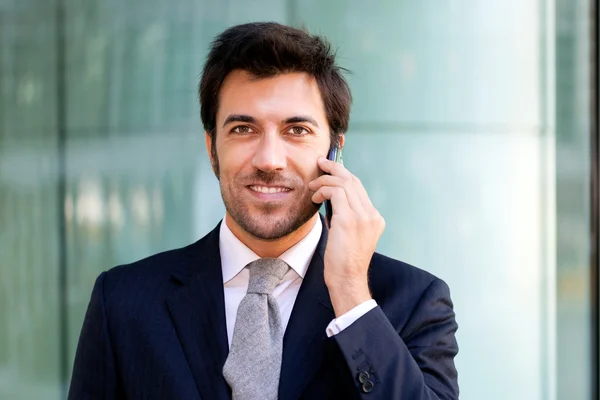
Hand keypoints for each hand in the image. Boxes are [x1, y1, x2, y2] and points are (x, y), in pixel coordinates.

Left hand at [309, 157, 385, 315]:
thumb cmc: (343, 262)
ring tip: (312, 186)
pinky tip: (315, 197)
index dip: (343, 175)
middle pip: (354, 180)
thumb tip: (330, 200)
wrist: (347, 280)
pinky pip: (336, 192)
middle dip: (335, 168)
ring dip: (325, 180)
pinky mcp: (350, 220)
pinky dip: (323, 190)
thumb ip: (345, 217)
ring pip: (344, 183)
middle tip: (320, 162)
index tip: (330, 170)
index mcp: (375, 218)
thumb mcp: (348, 236)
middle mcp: (372, 215)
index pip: (359, 188)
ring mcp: (363, 217)